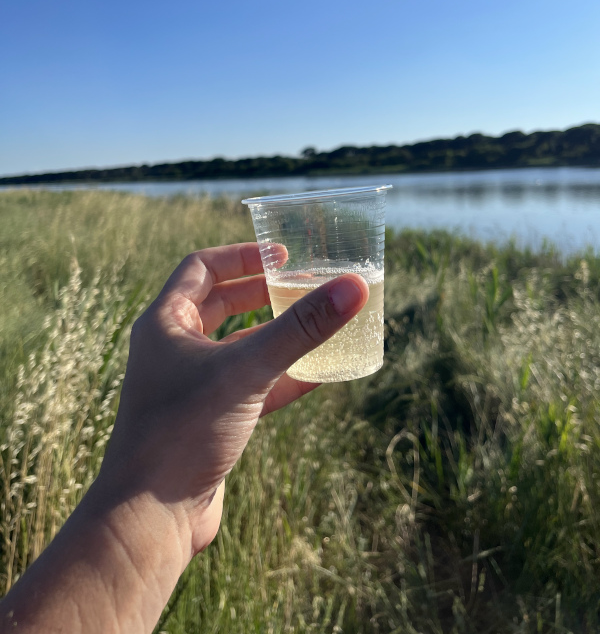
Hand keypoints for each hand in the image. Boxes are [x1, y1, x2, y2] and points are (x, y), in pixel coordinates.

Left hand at [100, 242, 368, 558]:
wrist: (151, 516)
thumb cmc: (183, 431)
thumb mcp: (247, 370)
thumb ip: (301, 329)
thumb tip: (353, 286)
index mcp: (165, 323)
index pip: (202, 268)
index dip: (242, 255)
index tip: (283, 253)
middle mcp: (173, 350)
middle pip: (221, 304)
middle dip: (262, 293)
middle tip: (302, 284)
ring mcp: (191, 386)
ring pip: (238, 347)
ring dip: (275, 335)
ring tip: (315, 323)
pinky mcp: (209, 420)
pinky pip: (251, 387)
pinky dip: (282, 377)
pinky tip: (318, 375)